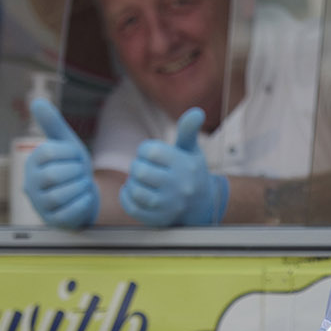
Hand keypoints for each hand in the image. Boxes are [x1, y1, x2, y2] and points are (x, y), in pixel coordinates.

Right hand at [22, 99, 98, 229]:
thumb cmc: (71, 167)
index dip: (70, 154)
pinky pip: (68, 213)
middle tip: (82, 173)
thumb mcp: (66, 143)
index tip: (76, 157)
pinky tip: (87, 197)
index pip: (49, 152)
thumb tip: (36, 102)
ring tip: (83, 184)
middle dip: (76, 172)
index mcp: (33, 163)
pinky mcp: (53, 221)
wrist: (82, 194)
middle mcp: (31, 185)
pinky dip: (82, 203)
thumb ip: (52, 123)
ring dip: (79, 188)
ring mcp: (40, 205)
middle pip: (53, 175)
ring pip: (59, 196)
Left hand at [119, 107, 229, 226]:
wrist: (202, 204)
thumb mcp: (191, 149)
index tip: (150, 154)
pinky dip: (127, 197)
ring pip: (135, 190)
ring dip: (132, 182)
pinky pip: (132, 207)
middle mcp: (178, 186)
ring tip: (140, 181)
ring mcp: (169, 205)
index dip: (145, 150)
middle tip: (144, 168)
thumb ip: (188, 130)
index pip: (150, 150)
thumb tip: (196, 112)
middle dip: (137, 166)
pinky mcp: (159, 219)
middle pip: (139, 170)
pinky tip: (133, 192)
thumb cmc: (191, 171)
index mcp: (184, 165)